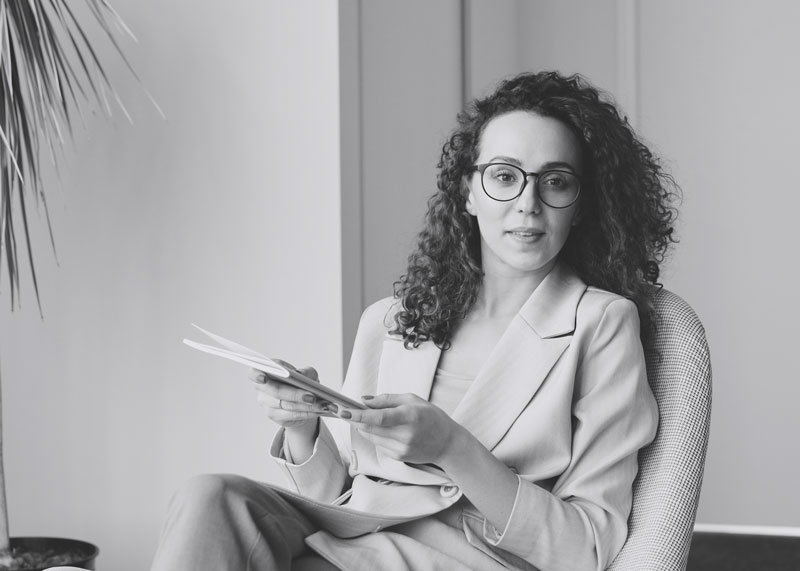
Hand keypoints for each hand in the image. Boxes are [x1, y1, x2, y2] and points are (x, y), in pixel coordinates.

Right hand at [251, 362, 333, 429]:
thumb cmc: (301, 382)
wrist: (302, 400)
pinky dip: (307, 413)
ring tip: (322, 404)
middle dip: (295, 394)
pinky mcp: (276, 417)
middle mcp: (262, 388)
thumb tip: (300, 376)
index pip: (254, 373)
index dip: (257, 375)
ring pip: (286, 405)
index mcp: (265, 371)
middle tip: (311, 396)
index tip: (263, 378)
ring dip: (305, 406)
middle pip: (276, 391)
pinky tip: (318, 411)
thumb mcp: (307, 373)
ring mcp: (267, 404)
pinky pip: (292, 415)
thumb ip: (304, 372)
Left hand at [342, 393, 463, 464]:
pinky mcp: (399, 457)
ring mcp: (402, 449)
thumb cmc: (430, 417)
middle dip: (357, 420)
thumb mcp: (412, 400)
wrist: (447, 443)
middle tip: (348, 411)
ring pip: (372, 437)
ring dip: (366, 428)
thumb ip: (387, 399)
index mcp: (410, 416)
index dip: (359, 415)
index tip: (344, 411)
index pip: (379, 418)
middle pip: (370, 429)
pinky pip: (379, 445)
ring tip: (375, 419)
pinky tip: (388, 431)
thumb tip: (363, 401)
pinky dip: (377, 436)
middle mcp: (405, 435)